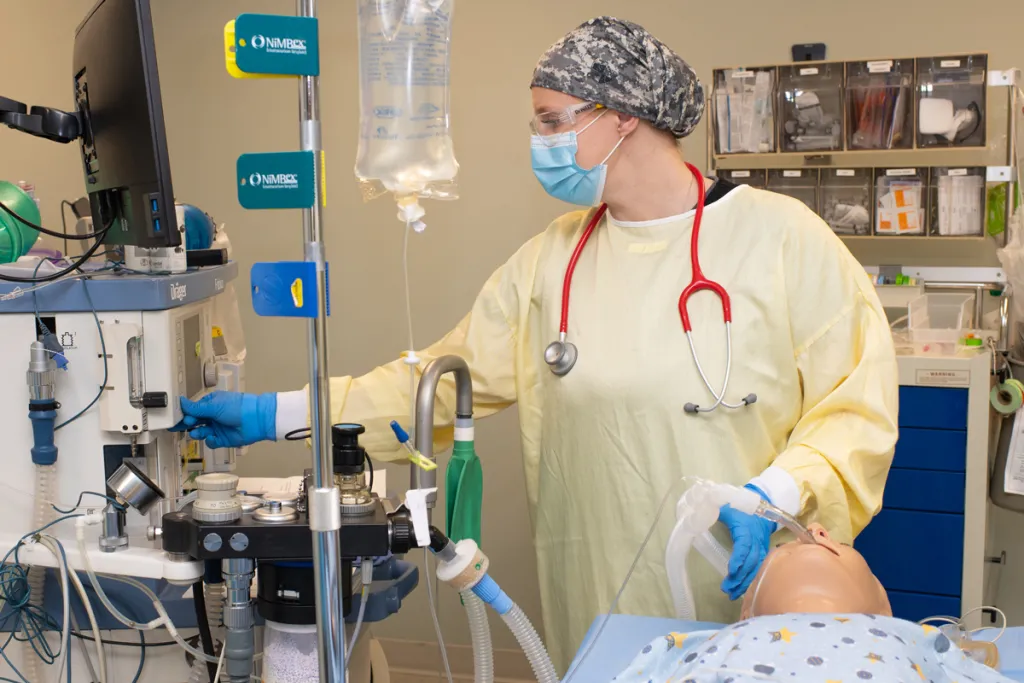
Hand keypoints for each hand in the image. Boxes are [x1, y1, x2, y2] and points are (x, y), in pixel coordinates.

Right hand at [170, 392, 276, 448]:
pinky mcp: (222, 439)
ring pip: (200, 432)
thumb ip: (196, 408)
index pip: (192, 409)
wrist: (256, 420)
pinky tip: (213, 438)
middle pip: (194, 421)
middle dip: (187, 424)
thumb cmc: (238, 408)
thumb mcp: (214, 406)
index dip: (184, 414)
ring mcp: (217, 427)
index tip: (175, 417)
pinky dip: (210, 441)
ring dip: (197, 433)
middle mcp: (213, 416)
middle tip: (180, 426)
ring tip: (197, 432)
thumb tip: (181, 401)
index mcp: (211, 404)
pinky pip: (211, 442)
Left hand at [718, 483, 776, 600]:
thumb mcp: (727, 507)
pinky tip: (742, 590)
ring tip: (732, 595)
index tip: (731, 570)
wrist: (763, 508)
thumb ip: (712, 511)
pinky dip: (751, 580)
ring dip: (745, 582)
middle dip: (739, 577)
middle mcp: (756, 541)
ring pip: (755, 568)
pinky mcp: (763, 553)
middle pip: (750, 561)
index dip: (738, 558)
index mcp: (746, 529)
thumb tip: (696, 515)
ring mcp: (761, 548)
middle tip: (727, 590)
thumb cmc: (740, 509)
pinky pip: (759, 568)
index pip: (744, 545)